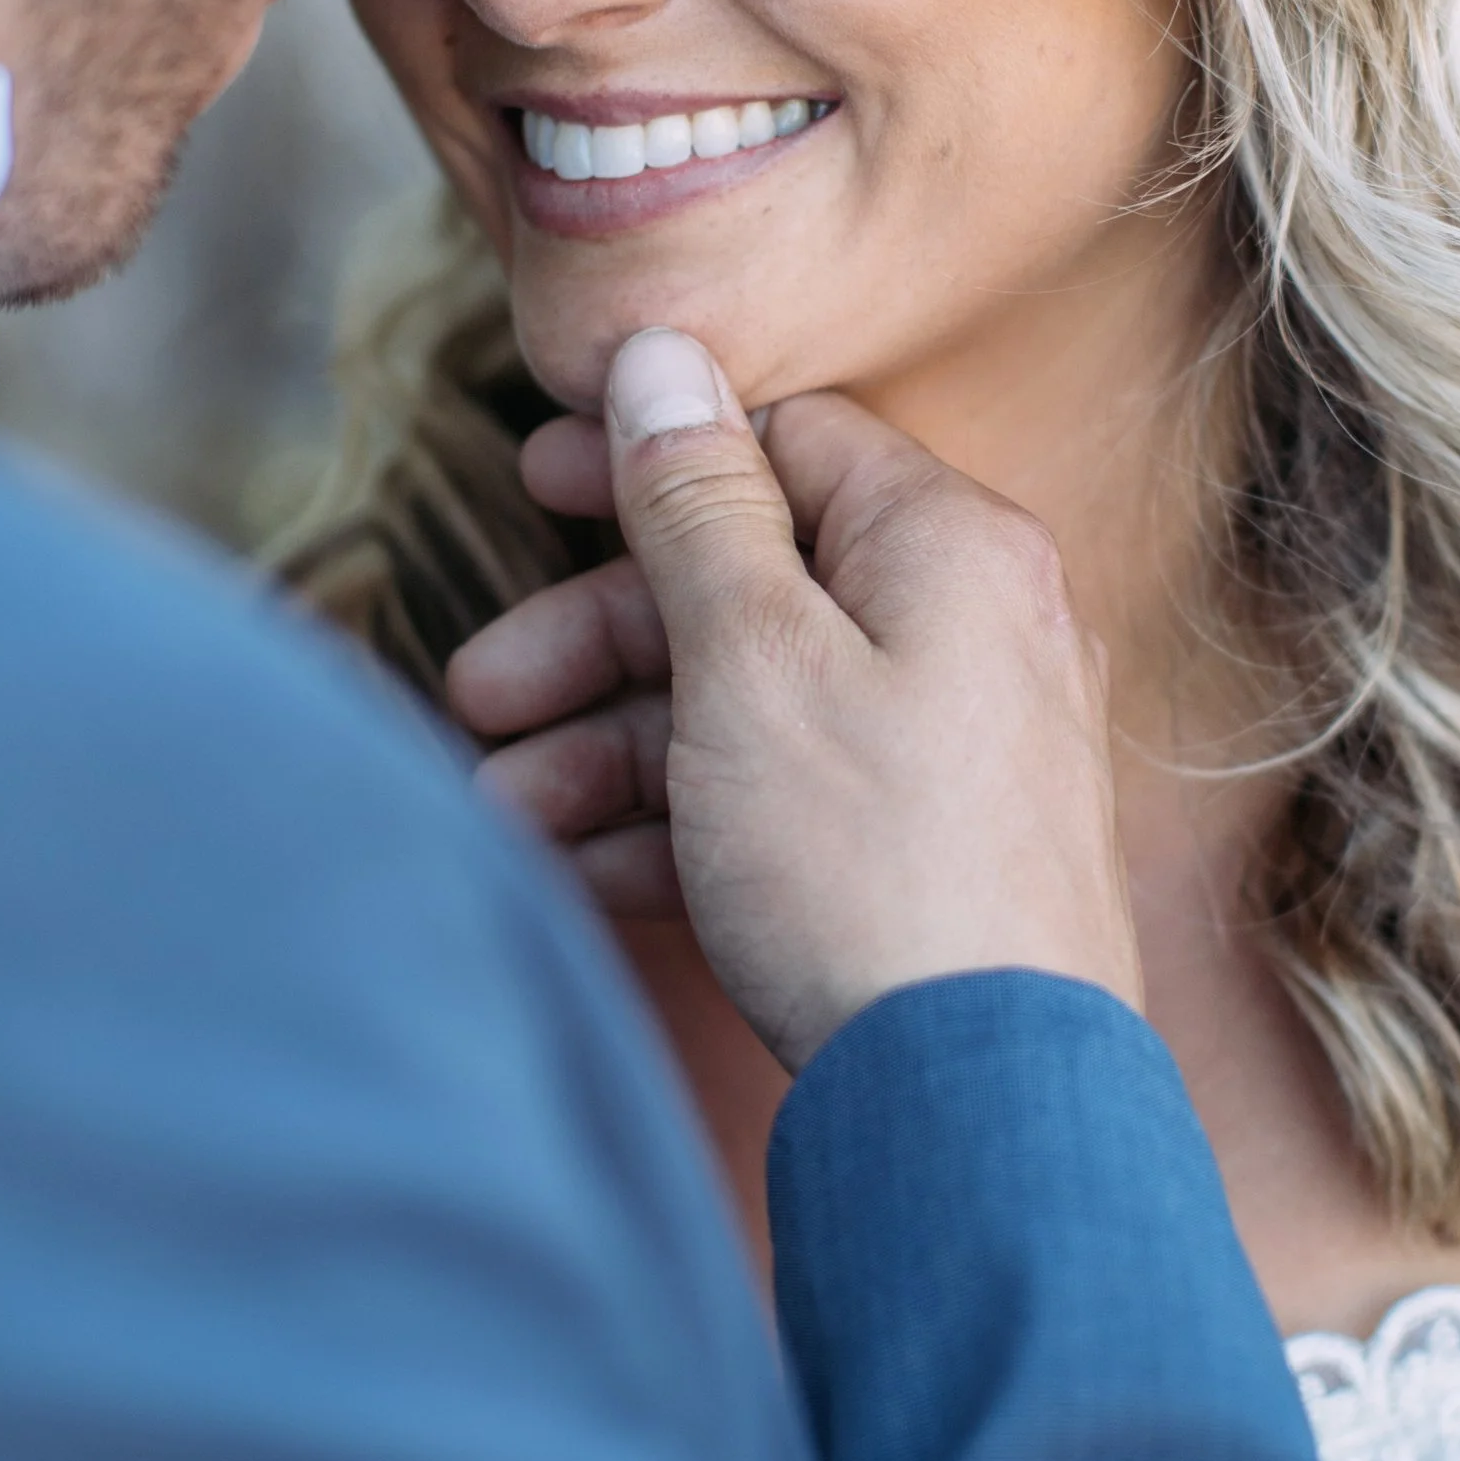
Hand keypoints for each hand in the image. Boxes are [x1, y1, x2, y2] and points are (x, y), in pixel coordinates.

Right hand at [446, 331, 1142, 1073]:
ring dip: (608, 753)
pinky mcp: (927, 857)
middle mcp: (972, 631)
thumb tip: (664, 352)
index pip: (787, 444)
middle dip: (594, 645)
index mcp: (949, 547)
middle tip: (477, 691)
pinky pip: (783, 803)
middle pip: (749, 587)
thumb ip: (697, 503)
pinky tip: (577, 877)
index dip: (652, 457)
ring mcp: (955, 751)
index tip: (535, 479)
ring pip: (748, 708)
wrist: (982, 1108)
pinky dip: (678, 828)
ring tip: (501, 818)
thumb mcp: (752, 657)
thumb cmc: (868, 863)